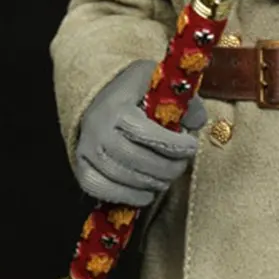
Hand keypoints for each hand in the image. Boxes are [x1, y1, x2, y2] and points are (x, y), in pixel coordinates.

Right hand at [75, 59, 206, 206]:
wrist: (101, 93)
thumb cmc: (136, 90)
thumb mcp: (160, 82)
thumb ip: (183, 100)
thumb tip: (196, 124)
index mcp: (117, 106)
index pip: (147, 133)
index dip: (173, 144)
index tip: (191, 146)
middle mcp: (97, 129)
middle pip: (135, 159)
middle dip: (166, 167)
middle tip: (182, 165)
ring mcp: (86, 150)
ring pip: (121, 177)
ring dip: (151, 183)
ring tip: (167, 178)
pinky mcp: (81, 167)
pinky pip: (102, 190)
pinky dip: (127, 196)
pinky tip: (147, 193)